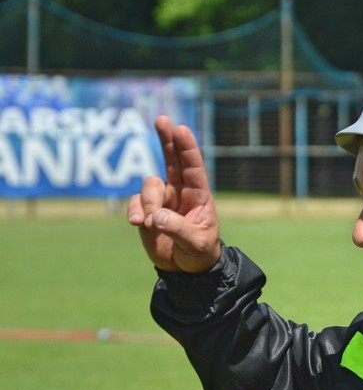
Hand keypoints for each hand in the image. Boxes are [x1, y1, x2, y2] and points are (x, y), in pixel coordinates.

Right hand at [127, 115, 221, 272]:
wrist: (186, 270)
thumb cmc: (200, 254)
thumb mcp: (196, 244)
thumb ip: (178, 229)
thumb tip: (155, 216)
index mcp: (199, 196)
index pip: (193, 168)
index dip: (187, 148)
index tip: (181, 129)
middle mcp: (180, 192)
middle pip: (172, 159)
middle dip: (167, 139)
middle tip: (162, 119)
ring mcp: (162, 199)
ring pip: (149, 185)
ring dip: (148, 202)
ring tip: (152, 223)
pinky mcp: (146, 210)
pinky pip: (135, 202)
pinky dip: (135, 210)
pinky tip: (138, 223)